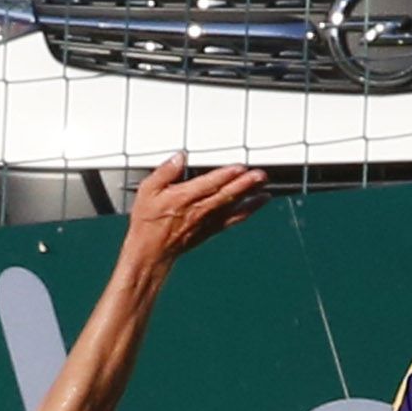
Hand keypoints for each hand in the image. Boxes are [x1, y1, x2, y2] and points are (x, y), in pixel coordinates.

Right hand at [124, 152, 268, 261]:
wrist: (149, 253)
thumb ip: (164, 172)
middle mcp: (198, 209)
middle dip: (244, 184)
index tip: (239, 167)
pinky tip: (261, 201)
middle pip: (226, 194)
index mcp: (183, 197)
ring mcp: (207, 220)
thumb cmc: (147, 223)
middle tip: (260, 175)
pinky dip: (249, 209)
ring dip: (250, 194)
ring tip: (264, 184)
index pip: (208, 184)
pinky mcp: (212, 228)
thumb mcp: (147, 192)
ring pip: (233, 205)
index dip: (225, 175)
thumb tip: (179, 158)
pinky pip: (234, 218)